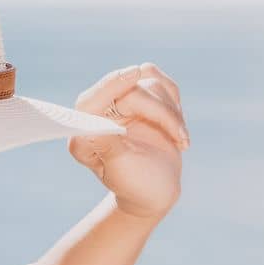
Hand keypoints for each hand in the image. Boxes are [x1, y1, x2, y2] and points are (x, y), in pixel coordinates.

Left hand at [69, 62, 188, 220]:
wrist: (155, 190)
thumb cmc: (136, 185)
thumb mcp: (120, 168)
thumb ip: (108, 145)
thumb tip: (93, 126)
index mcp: (83, 134)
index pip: (91, 101)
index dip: (111, 85)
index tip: (134, 74)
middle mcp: (98, 113)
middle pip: (132, 90)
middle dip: (161, 113)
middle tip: (180, 137)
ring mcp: (120, 103)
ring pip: (151, 84)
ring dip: (172, 113)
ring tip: (179, 139)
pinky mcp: (141, 96)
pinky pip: (162, 84)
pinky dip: (175, 104)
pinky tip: (177, 127)